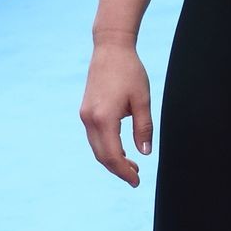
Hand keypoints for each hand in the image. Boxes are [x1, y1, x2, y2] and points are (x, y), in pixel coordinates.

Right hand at [80, 39, 153, 186]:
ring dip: (112, 159)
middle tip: (136, 176)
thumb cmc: (130, 71)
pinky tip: (121, 149)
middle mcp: (90, 119)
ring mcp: (85, 115)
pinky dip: (106, 147)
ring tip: (132, 165)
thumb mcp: (142, 100)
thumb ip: (143, 128)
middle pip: (102, 155)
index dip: (124, 172)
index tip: (137, 181)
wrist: (110, 49)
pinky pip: (94, 137)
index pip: (113, 155)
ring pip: (97, 147)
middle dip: (118, 169)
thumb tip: (145, 153)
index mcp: (104, 118)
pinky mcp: (86, 111)